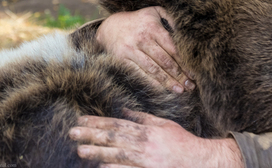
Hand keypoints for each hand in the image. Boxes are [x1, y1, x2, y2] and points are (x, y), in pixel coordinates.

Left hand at [69, 110, 244, 167]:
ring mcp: (145, 160)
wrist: (197, 159)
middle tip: (72, 132)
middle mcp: (144, 143)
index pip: (117, 124)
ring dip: (98, 151)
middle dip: (92, 134)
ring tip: (80, 149)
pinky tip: (101, 166)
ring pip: (117, 154)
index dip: (99, 122)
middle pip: (114, 137)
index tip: (82, 120)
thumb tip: (125, 111)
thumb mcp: (164, 125)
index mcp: (147, 130)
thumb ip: (144, 118)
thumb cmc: (181, 142)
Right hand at [96, 6, 194, 92]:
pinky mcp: (122, 60)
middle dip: (179, 75)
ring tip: (180, 90)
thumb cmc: (139, 20)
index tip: (194, 73)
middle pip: (165, 61)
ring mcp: (131, 50)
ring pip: (153, 70)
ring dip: (168, 82)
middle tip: (190, 86)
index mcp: (153, 28)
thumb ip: (171, 18)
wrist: (110, 27)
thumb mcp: (154, 12)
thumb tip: (186, 30)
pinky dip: (152, 83)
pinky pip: (139, 74)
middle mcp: (143, 39)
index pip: (172, 48)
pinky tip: (162, 89)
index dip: (184, 62)